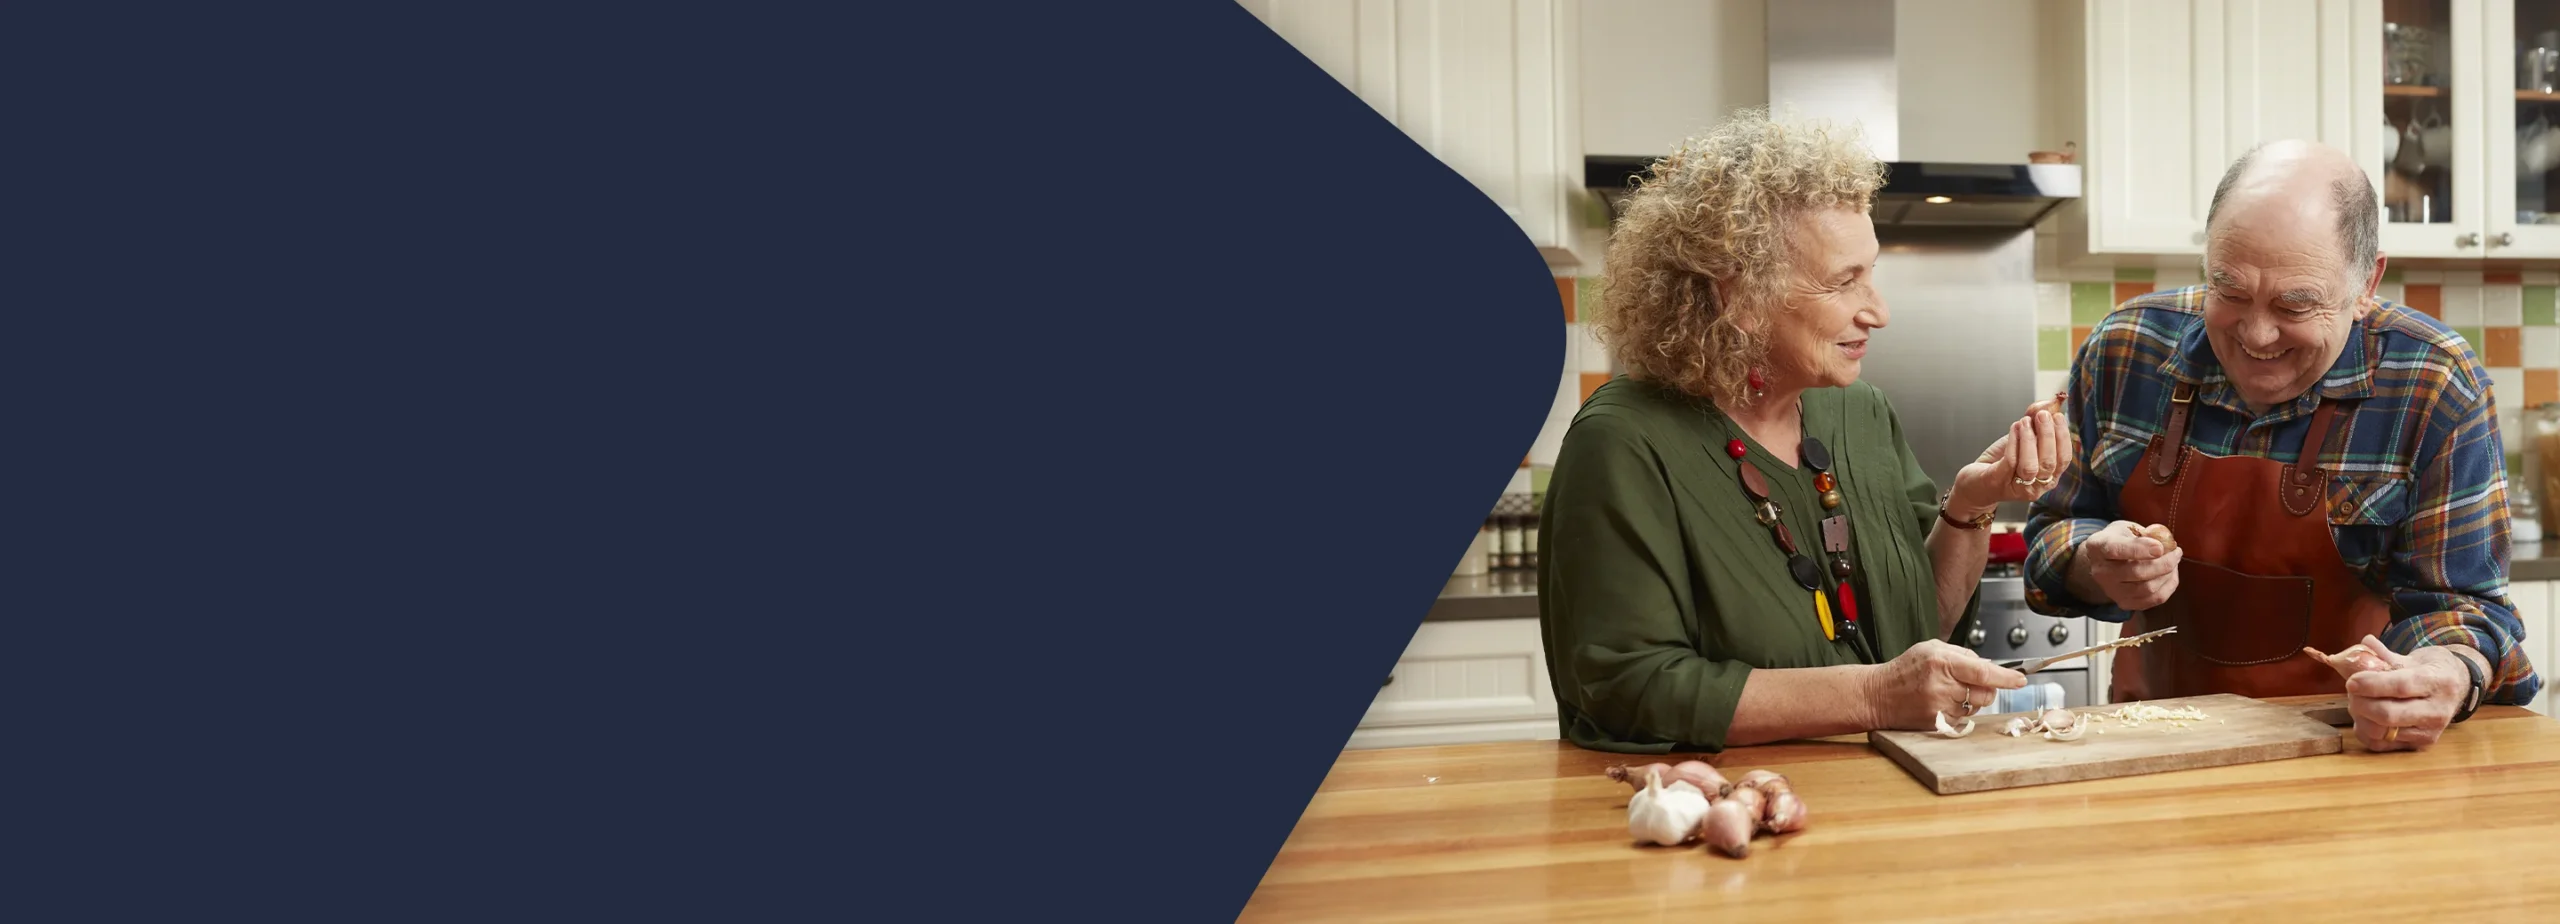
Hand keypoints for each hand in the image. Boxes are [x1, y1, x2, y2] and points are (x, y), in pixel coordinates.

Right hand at [1862, 639, 2028, 730]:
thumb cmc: (1905, 670)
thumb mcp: (1931, 649)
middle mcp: (1942, 686)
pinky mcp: (1938, 724)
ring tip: (1946, 692)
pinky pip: (1964, 719)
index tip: (2020, 679)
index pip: (1983, 671)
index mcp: (1941, 662)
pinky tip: (1941, 704)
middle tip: (1968, 683)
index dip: (2006, 677)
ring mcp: (1940, 708)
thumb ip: (1962, 654)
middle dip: (1985, 688)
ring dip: (1970, 700)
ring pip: (1976, 707)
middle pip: (1986, 693)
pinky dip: (1959, 711)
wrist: (1878, 695)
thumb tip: (1989, 665)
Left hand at [1948, 405, 2068, 515]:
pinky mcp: (1998, 482)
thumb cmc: (2001, 462)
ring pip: (2031, 465)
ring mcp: (2018, 487)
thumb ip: (2036, 425)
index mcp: (2049, 477)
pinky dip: (2014, 442)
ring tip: (2025, 421)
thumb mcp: (2022, 441)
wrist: (1975, 481)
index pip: (2064, 459)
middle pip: (2049, 462)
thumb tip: (2047, 404)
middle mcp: (2037, 486)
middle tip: (2042, 415)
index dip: (2063, 437)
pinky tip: (2014, 427)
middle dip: (2048, 435)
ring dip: (2029, 439)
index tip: (2058, 417)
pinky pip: (2010, 462)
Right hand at [2073, 520, 2182, 609]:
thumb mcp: (2127, 527)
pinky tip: (2171, 574)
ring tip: (2174, 562)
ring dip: (2168, 574)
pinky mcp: (2124, 603)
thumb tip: (2164, 544)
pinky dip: (2168, 586)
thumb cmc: (2121, 539)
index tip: (2160, 547)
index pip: (2116, 550)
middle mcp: (2100, 572)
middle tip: (2176, 551)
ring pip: (2148, 588)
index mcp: (2097, 547)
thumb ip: (2144, 534)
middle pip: (2136, 572)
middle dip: (2164, 563)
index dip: (2140, 549)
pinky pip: (2154, 599)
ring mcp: (2111, 590)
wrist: (2108, 560)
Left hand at [2343, 635, 2473, 751]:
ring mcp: (2430, 731)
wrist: (2457, 687)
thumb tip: (2359, 648)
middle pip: (2388, 714)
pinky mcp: (2420, 745)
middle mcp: (2438, 711)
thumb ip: (2384, 655)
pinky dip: (2364, 731)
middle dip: (2360, 703)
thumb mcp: (2414, 657)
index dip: (2371, 685)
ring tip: (2358, 701)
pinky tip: (2365, 717)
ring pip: (2381, 732)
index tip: (2351, 681)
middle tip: (2352, 691)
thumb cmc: (2430, 669)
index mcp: (2438, 682)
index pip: (2401, 686)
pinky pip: (2381, 744)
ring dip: (2360, 717)